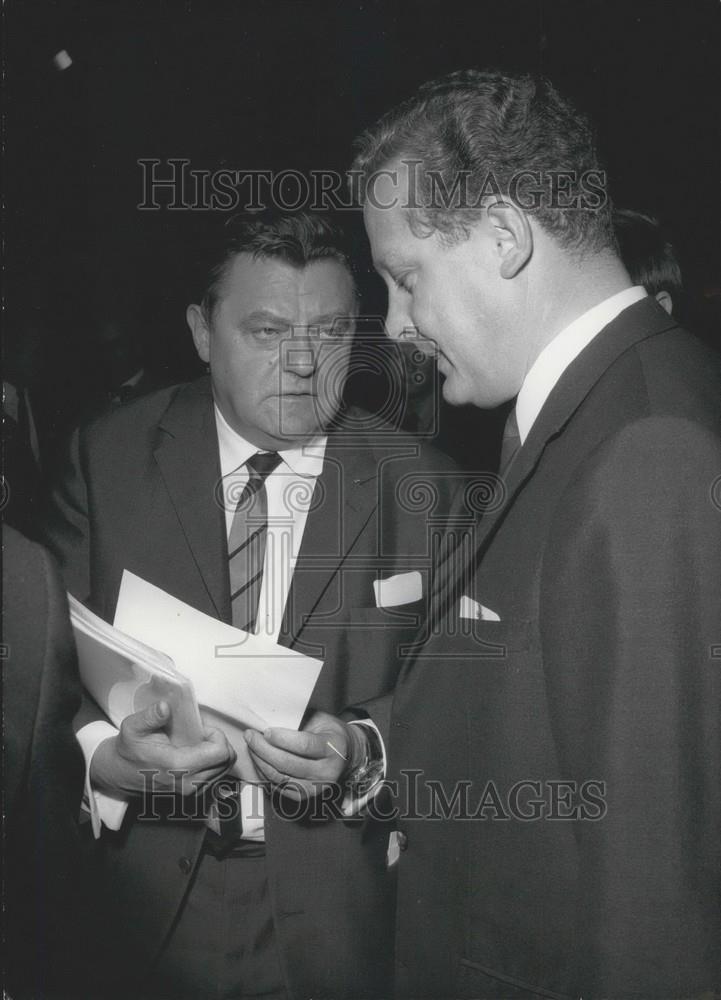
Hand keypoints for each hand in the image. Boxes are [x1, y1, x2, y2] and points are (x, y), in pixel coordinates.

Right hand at [90, 700, 235, 797]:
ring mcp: (192, 792)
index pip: (220, 753)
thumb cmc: (129, 749)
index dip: (217, 735)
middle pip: (227, 761)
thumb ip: (149, 716)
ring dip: (218, 752)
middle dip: (220, 742)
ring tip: (199, 744)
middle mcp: (189, 783)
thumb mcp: (133, 727)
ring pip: (225, 769)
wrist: (121, 774)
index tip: (202, 729)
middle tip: (202, 734)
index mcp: (178, 767)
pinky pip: (217, 776)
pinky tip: (198, 755)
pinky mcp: (194, 795)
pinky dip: (214, 763)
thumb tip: (164, 707)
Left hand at [244, 711, 367, 801]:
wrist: (344, 755)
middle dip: (264, 749)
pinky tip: (257, 759)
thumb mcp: (321, 719)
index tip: (266, 730)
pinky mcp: (302, 797)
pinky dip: (264, 773)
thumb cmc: (328, 732)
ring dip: (260, 761)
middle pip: (288, 764)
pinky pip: (277, 786)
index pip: (304, 746)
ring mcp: (314, 788)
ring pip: (279, 777)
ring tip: (251, 746)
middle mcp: (326, 773)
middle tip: (250, 736)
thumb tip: (269, 719)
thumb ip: (299, 721)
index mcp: (333, 749)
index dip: (282, 739)